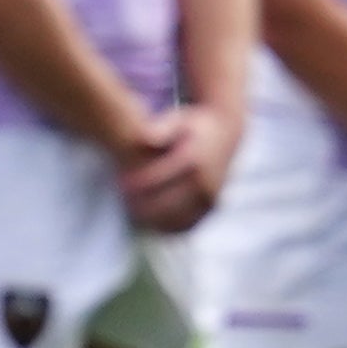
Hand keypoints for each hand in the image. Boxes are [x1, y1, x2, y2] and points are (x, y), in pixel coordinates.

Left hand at [113, 103, 223, 238]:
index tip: (120, 183)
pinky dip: (166, 227)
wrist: (226, 135)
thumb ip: (161, 127)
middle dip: (142, 203)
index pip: (158, 178)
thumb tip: (144, 137)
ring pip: (176, 218)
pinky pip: (186, 225)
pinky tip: (150, 220)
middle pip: (166, 203)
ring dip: (152, 218)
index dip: (137, 183)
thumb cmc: (192, 126)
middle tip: (124, 199)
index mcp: (193, 160)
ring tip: (133, 209)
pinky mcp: (211, 208)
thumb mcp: (179, 120)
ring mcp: (210, 197)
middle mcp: (205, 181)